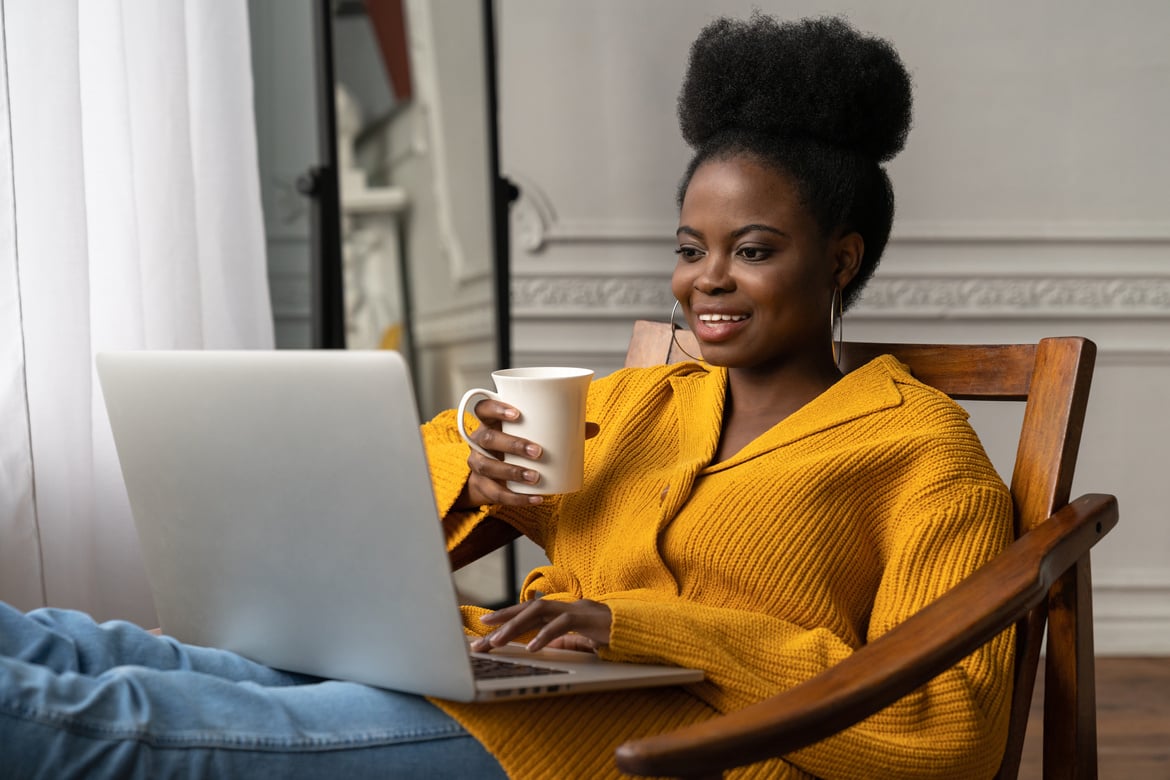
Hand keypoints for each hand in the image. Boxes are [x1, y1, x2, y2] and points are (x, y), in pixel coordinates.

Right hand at [458, 400, 599, 508]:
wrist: (491, 475)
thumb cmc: (516, 445)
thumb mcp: (532, 434)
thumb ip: (560, 429)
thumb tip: (594, 427)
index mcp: (490, 421)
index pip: (483, 408)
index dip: (496, 408)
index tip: (517, 413)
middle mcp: (479, 440)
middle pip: (488, 438)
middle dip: (512, 444)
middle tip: (538, 451)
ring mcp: (477, 463)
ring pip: (488, 466)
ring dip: (512, 472)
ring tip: (536, 477)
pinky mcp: (482, 486)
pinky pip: (496, 493)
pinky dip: (517, 498)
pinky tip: (536, 498)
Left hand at [471, 599, 611, 653]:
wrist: (640, 630)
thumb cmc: (611, 634)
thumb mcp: (581, 641)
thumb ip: (563, 641)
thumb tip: (541, 646)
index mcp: (562, 611)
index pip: (529, 612)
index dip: (506, 617)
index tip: (484, 627)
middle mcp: (565, 606)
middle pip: (527, 610)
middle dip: (502, 622)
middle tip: (480, 638)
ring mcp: (576, 609)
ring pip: (538, 612)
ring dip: (515, 627)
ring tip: (497, 641)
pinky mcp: (587, 618)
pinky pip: (562, 625)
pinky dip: (545, 635)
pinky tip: (532, 648)